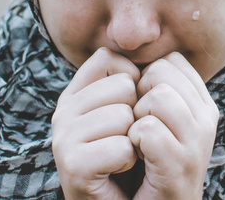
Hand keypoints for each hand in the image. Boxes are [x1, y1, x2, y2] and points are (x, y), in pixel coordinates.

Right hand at [52, 48, 139, 198]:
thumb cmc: (138, 153)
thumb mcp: (135, 109)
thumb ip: (136, 79)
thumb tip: (161, 54)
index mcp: (78, 92)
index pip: (108, 57)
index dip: (134, 80)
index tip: (133, 108)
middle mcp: (64, 109)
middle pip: (123, 84)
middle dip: (139, 113)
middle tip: (130, 138)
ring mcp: (63, 136)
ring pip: (124, 114)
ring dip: (137, 139)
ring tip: (126, 155)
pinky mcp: (71, 164)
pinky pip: (122, 147)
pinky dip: (131, 162)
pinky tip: (120, 170)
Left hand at [129, 52, 218, 199]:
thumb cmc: (149, 159)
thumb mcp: (160, 118)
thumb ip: (156, 87)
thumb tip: (132, 58)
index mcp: (203, 102)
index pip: (171, 60)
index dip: (146, 77)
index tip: (144, 105)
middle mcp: (207, 118)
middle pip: (161, 72)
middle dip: (139, 94)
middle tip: (138, 125)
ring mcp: (198, 141)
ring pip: (158, 96)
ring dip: (136, 118)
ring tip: (138, 140)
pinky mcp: (182, 164)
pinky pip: (148, 129)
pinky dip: (132, 142)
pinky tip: (136, 157)